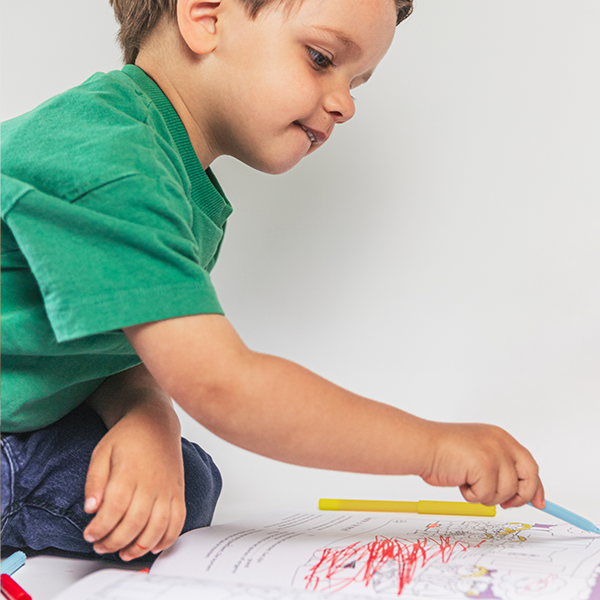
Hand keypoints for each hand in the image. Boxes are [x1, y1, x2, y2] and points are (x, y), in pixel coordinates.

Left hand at [83, 409, 185, 560]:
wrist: (156, 422)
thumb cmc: (128, 437)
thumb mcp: (101, 453)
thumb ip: (94, 481)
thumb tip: (90, 508)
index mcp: (129, 472)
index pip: (113, 509)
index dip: (100, 528)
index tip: (89, 534)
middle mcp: (151, 483)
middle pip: (134, 522)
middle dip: (114, 541)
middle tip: (101, 546)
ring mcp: (167, 488)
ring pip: (157, 526)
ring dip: (140, 546)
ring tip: (124, 552)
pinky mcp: (178, 492)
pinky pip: (178, 520)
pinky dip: (168, 538)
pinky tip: (154, 545)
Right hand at [419, 422, 544, 508]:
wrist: (422, 445)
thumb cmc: (442, 451)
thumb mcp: (478, 455)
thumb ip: (499, 467)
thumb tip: (517, 494)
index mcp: (500, 437)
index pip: (529, 465)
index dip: (535, 487)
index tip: (539, 502)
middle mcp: (501, 442)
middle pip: (529, 478)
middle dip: (519, 496)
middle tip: (506, 504)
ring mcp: (495, 454)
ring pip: (506, 492)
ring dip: (485, 495)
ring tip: (467, 482)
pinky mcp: (486, 465)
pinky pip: (487, 495)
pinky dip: (472, 495)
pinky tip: (460, 481)